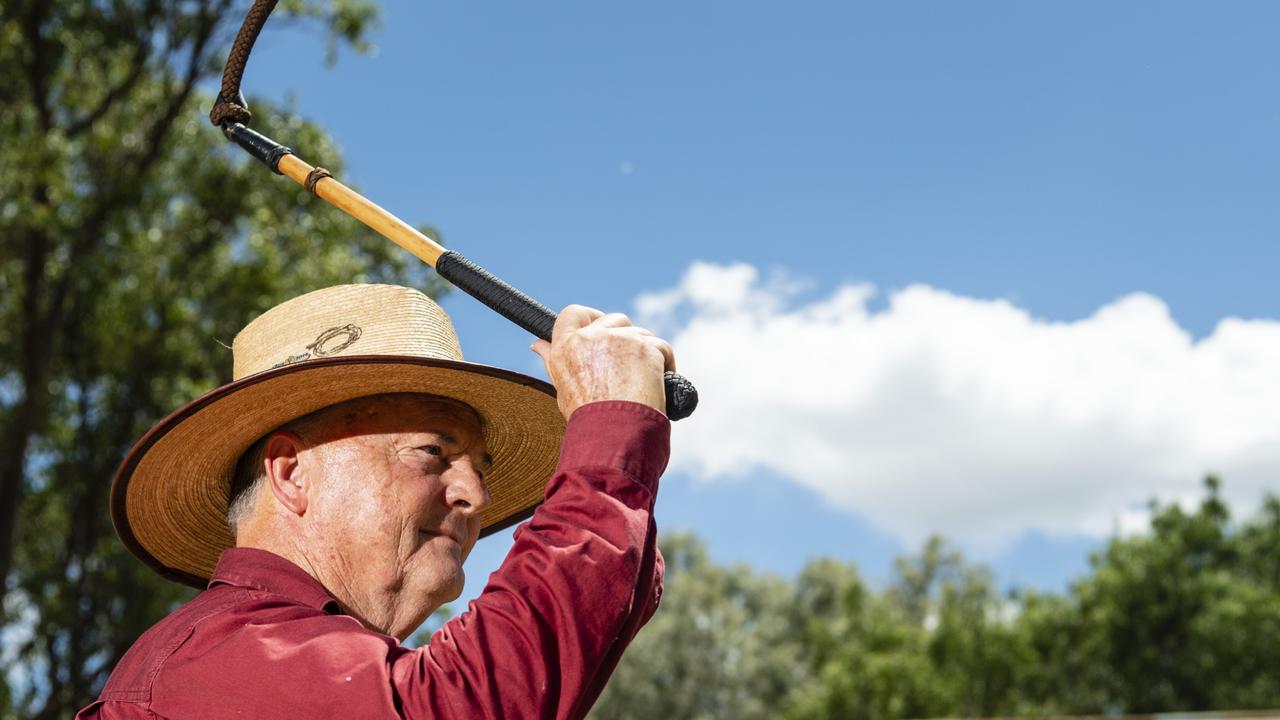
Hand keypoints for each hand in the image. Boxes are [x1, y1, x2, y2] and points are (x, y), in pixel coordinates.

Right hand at [531, 305, 675, 419]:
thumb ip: (554, 361)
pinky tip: (659, 382)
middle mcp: (590, 337)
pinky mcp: (646, 347)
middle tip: (627, 364)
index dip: (589, 317)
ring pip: (640, 332)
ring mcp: (619, 339)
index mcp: (565, 347)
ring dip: (644, 351)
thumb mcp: (563, 389)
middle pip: (613, 320)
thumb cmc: (589, 419)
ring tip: (641, 381)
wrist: (616, 435)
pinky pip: (661, 347)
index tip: (600, 328)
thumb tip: (538, 345)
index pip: (572, 314)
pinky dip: (665, 363)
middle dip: (623, 336)